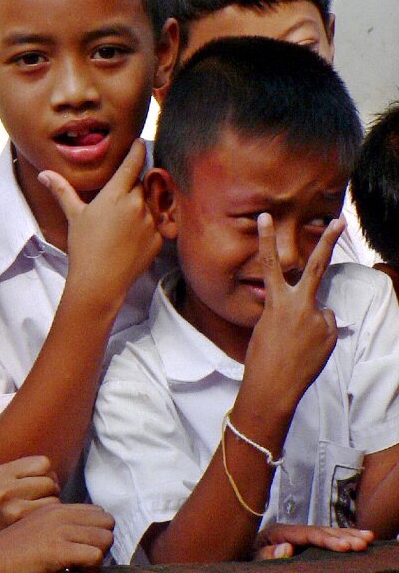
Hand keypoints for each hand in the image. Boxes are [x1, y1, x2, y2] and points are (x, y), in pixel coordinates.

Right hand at [0, 455, 60, 538]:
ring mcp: (11, 506)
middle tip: (38, 504)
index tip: (38, 488)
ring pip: (54, 497)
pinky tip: (39, 526)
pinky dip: (51, 519)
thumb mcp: (5, 486)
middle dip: (50, 492)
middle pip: (51, 480)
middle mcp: (3, 487)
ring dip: (52, 506)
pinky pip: (53, 513)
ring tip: (37, 515)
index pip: (44, 463)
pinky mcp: (21, 523)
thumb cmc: (3, 515)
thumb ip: (27, 473)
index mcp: (0, 473)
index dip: (46, 476)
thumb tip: (56, 471)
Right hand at [0, 502, 113, 572]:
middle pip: (107, 522)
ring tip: (82, 565)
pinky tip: (75, 571)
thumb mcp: (39, 527)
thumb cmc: (14, 550)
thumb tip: (87, 534)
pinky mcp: (58, 549)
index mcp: (56, 508)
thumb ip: (61, 525)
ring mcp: (59, 530)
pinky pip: (95, 555)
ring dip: (99, 554)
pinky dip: (91, 568)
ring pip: (105, 537)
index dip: (97, 531)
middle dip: (102, 541)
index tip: (85, 546)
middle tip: (87, 557)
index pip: (98, 511)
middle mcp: (59, 514)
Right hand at [39, 140, 160, 296]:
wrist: (100, 282)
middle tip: (122, 195)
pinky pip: (159, 223)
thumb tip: (44, 174)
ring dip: (144, 204)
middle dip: (136, 184)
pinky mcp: (160, 238)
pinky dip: (149, 225)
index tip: (139, 142)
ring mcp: (151, 221)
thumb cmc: (83, 247)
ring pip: (153, 202)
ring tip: (126, 219)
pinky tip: (132, 237)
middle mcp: (137, 204)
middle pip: (143, 182)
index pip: (133, 162)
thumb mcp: (74, 216)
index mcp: (115, 195)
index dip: (138, 149)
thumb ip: (63, 191)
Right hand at [243, 213, 343, 411]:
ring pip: (320, 309)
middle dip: (328, 241)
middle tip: (340, 220)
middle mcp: (300, 305)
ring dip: (311, 322)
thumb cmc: (262, 356)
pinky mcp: (330, 334)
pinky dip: (318, 337)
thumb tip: (318, 307)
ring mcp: (318, 319)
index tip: (265, 217)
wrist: (273, 385)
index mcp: (276, 302)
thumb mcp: (268, 326)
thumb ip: (292, 310)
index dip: (266, 239)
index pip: (270, 263)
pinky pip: (325, 327)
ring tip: (296, 343)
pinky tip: (307, 351)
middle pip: (315, 266)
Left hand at [254, 523, 373, 558]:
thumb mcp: (255, 558)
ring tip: (368, 538)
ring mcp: (298, 535)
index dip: (328, 540)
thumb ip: (268, 553)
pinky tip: (356, 537)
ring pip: (326, 532)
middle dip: (343, 536)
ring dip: (347, 535)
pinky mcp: (303, 542)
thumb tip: (287, 547)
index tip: (346, 547)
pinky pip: (325, 538)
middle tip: (363, 542)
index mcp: (278, 532)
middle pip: (320, 530)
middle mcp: (290, 530)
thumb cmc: (250, 557)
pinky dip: (341, 537)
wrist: (245, 555)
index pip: (307, 534)